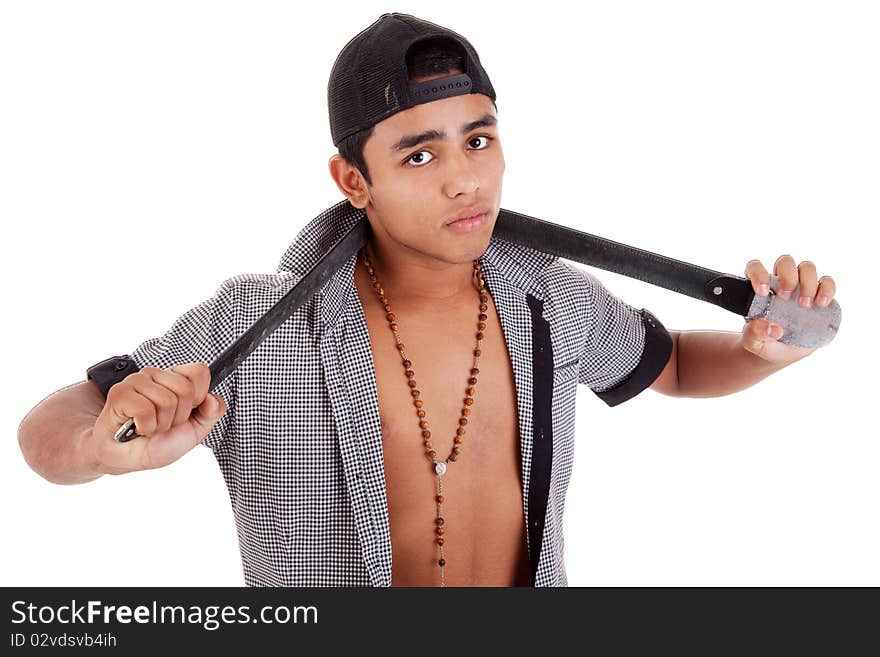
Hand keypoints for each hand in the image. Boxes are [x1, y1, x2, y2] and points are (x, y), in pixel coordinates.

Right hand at [89, 363, 227, 474]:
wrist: (128, 458)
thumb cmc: (158, 442)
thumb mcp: (195, 431)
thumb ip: (211, 413)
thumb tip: (214, 399)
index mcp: (175, 378)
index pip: (199, 371)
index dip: (199, 396)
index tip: (187, 412)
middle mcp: (156, 374)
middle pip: (185, 389)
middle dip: (178, 416)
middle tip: (163, 423)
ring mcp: (137, 381)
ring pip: (167, 401)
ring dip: (161, 424)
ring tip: (149, 426)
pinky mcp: (120, 393)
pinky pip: (146, 410)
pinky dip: (146, 427)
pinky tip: (137, 427)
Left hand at [741, 254, 836, 363]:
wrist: (782, 352)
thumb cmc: (764, 342)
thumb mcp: (753, 342)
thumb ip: (754, 335)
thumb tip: (771, 328)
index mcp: (760, 288)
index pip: (755, 267)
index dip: (758, 273)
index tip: (763, 292)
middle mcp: (780, 283)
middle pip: (785, 262)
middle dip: (788, 276)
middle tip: (785, 297)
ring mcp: (800, 287)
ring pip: (807, 267)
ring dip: (808, 282)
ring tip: (805, 305)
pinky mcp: (818, 295)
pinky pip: (827, 281)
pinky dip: (827, 288)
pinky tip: (821, 304)